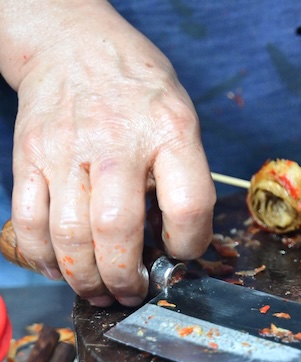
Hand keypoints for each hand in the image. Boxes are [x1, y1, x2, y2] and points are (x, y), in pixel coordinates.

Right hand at [0, 0, 215, 305]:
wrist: (75, 46)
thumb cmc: (139, 94)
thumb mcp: (184, 123)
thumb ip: (186, 180)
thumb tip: (178, 247)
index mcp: (170, 133)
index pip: (188, 206)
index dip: (189, 244)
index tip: (181, 253)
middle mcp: (116, 142)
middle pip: (116, 230)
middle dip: (125, 277)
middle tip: (132, 294)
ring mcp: (66, 150)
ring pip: (69, 234)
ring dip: (86, 278)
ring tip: (100, 292)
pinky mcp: (29, 157)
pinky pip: (29, 221)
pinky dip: (44, 257)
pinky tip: (62, 270)